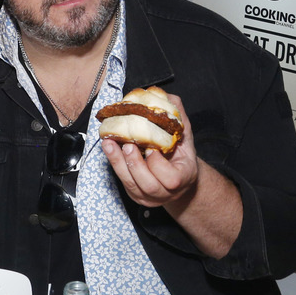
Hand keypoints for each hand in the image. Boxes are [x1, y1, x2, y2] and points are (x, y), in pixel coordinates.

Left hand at [101, 93, 199, 208]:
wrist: (179, 179)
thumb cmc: (182, 156)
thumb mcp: (186, 137)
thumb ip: (179, 119)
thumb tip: (166, 97)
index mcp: (183, 178)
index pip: (171, 179)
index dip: (158, 164)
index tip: (151, 148)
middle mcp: (165, 193)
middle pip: (148, 184)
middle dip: (135, 164)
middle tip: (127, 145)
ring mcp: (149, 197)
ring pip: (131, 184)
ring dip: (118, 162)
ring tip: (110, 144)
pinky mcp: (135, 195)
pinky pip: (123, 182)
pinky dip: (114, 163)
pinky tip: (109, 148)